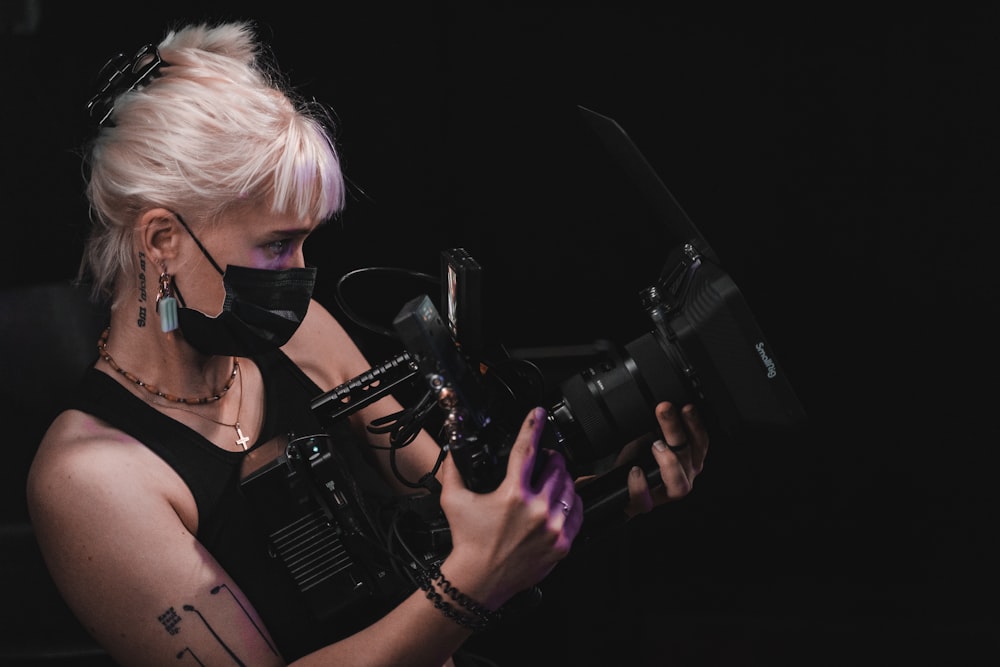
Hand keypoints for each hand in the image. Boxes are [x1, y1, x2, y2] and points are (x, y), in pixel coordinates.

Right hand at [437, 407, 582, 608]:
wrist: (479, 580)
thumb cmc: (467, 541)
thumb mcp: (453, 500)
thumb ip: (453, 469)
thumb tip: (451, 447)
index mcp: (512, 494)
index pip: (526, 449)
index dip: (533, 426)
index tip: (538, 414)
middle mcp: (536, 509)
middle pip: (556, 466)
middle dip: (550, 457)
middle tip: (542, 459)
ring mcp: (552, 527)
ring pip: (570, 487)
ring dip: (562, 478)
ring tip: (550, 481)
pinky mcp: (562, 544)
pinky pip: (578, 512)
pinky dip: (572, 502)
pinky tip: (561, 502)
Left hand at [619, 401, 708, 516]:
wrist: (614, 487)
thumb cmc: (635, 462)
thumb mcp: (645, 438)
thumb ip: (656, 427)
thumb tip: (661, 408)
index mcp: (688, 459)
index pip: (700, 442)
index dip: (696, 425)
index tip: (686, 407)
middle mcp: (684, 476)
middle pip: (687, 455)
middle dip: (676, 430)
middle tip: (664, 409)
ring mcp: (667, 492)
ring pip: (679, 483)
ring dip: (669, 461)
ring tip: (655, 445)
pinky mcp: (647, 504)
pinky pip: (646, 497)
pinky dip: (640, 483)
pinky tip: (635, 470)